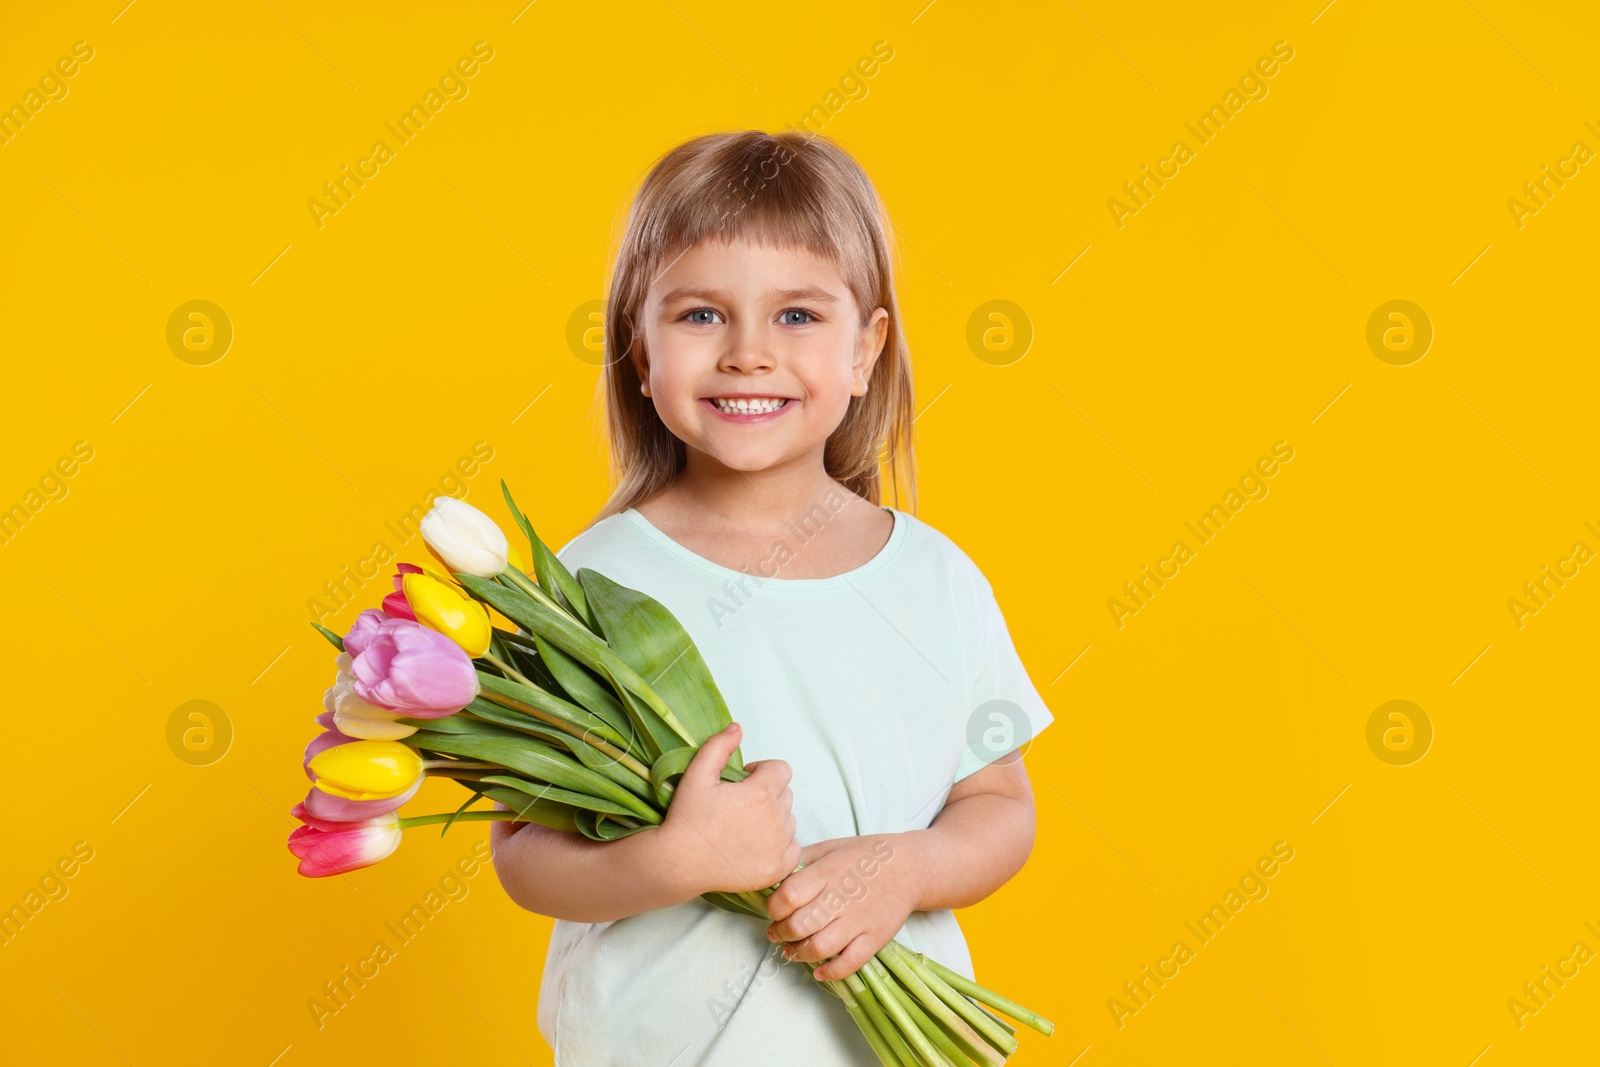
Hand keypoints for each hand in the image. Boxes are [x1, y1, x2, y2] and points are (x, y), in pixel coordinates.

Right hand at [659, 723, 799, 895]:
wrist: (678, 863)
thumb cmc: (687, 818)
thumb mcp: (697, 775)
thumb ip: (719, 746)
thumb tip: (737, 728)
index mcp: (762, 793)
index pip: (781, 770)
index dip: (762, 771)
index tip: (743, 782)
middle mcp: (777, 820)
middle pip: (786, 794)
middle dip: (768, 793)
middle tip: (740, 804)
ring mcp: (779, 847)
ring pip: (789, 820)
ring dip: (774, 818)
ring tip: (745, 825)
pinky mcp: (777, 869)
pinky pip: (793, 848)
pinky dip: (780, 845)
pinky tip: (756, 845)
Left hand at [765, 834, 911, 980]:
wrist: (909, 868)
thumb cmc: (864, 856)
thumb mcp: (830, 848)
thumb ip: (801, 861)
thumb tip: (773, 877)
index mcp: (827, 872)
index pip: (788, 896)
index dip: (774, 907)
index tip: (774, 909)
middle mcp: (841, 898)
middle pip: (800, 925)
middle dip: (780, 932)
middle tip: (777, 932)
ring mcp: (859, 921)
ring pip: (820, 948)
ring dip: (798, 953)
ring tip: (791, 950)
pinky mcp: (875, 938)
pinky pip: (849, 963)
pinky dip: (830, 972)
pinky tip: (818, 971)